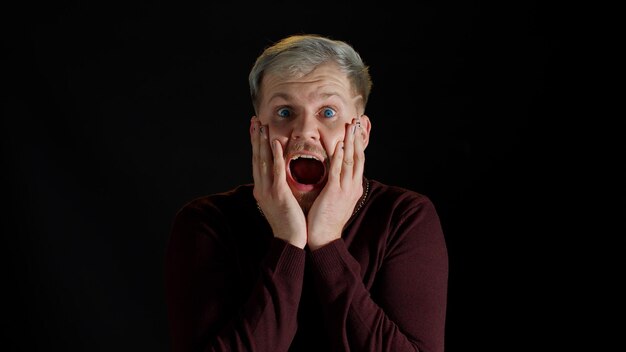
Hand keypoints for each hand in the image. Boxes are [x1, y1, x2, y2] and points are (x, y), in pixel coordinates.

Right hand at [250, 118, 306, 247]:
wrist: (290, 241)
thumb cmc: (289, 222)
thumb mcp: (280, 202)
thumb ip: (278, 187)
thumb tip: (280, 175)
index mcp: (261, 189)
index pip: (257, 162)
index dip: (256, 144)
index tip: (255, 129)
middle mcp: (261, 188)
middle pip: (256, 158)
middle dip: (255, 138)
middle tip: (254, 120)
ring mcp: (268, 191)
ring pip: (263, 161)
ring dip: (262, 142)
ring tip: (261, 126)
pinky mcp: (278, 194)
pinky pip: (276, 171)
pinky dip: (276, 156)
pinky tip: (276, 143)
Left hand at [306, 118, 364, 249]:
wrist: (324, 238)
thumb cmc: (327, 219)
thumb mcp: (338, 199)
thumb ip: (339, 185)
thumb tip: (336, 173)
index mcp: (353, 187)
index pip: (358, 161)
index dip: (358, 144)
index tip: (357, 129)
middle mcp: (352, 186)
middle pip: (358, 156)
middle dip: (357, 137)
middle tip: (356, 121)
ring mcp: (345, 189)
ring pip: (350, 160)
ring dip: (350, 141)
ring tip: (350, 126)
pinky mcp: (334, 192)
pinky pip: (337, 171)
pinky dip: (339, 156)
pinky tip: (339, 145)